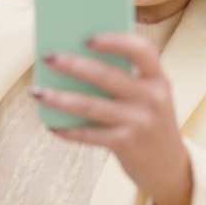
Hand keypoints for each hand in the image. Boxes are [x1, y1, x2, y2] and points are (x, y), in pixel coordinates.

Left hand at [33, 32, 193, 204]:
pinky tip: (51, 125)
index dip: (115, 40)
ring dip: (60, 98)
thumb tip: (76, 59)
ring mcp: (139, 122)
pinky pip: (89, 134)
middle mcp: (152, 98)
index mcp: (158, 79)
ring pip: (91, 106)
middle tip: (47, 56)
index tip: (88, 37)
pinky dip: (68, 130)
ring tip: (36, 91)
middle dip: (73, 64)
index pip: (141, 49)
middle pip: (106, 75)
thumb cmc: (150, 121)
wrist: (169, 167)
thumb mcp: (149, 96)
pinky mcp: (125, 144)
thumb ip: (125, 79)